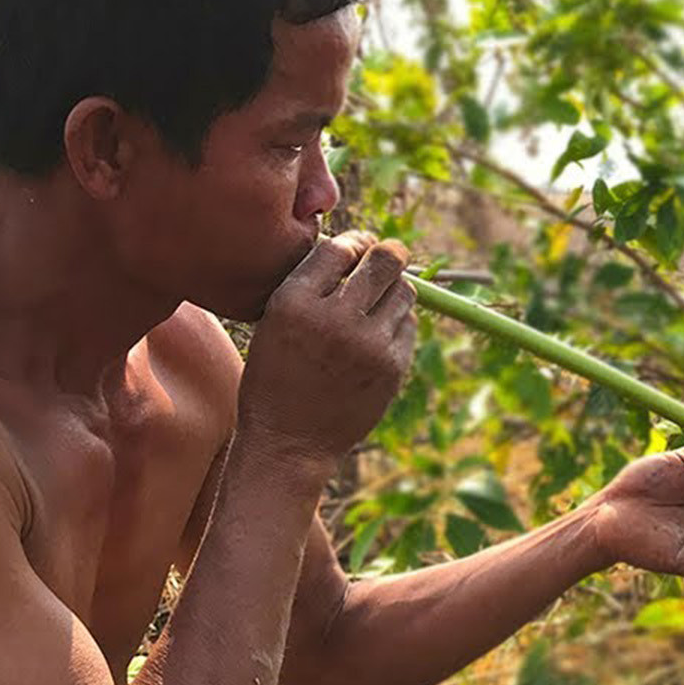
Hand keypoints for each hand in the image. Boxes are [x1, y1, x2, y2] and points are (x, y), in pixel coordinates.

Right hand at [237, 231, 417, 469]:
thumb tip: (361, 246)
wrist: (289, 443)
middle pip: (383, 261)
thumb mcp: (274, 323)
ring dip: (394, 288)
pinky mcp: (392, 367)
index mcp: (293, 302)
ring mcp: (367, 344)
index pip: (340, 247)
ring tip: (377, 300)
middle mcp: (333, 318)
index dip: (356, 241)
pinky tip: (379, 332)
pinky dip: (398, 321)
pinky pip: (409, 324)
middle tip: (386, 255)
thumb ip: (311, 285)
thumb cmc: (276, 378)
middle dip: (388, 253)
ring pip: (404, 291)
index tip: (359, 246)